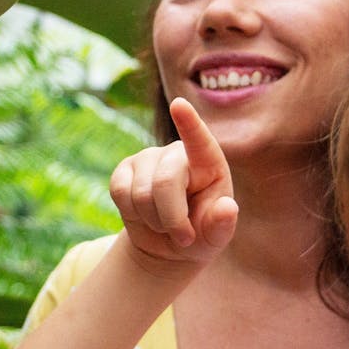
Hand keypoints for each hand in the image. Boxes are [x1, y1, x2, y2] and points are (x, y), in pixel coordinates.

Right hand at [109, 97, 236, 268]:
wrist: (167, 244)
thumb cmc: (200, 235)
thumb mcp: (215, 237)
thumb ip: (223, 225)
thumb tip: (228, 207)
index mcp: (208, 163)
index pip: (200, 141)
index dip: (190, 123)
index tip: (179, 105)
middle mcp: (177, 153)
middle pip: (165, 181)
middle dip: (172, 218)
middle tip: (184, 238)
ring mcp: (148, 158)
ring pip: (141, 193)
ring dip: (154, 220)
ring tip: (165, 224)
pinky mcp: (124, 169)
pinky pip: (120, 191)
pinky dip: (132, 213)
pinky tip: (144, 214)